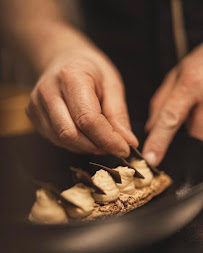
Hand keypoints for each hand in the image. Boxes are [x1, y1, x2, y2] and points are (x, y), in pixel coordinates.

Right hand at [26, 46, 137, 156]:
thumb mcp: (111, 84)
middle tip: (115, 146)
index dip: (108, 139)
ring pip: (63, 140)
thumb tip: (128, 142)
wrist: (63, 60)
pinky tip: (86, 135)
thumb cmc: (90, 70)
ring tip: (102, 138)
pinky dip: (76, 144)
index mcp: (70, 77)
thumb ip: (118, 114)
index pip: (87, 119)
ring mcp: (36, 105)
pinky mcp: (33, 116)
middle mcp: (48, 92)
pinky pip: (56, 139)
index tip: (125, 149)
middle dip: (97, 146)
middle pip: (71, 134)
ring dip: (87, 147)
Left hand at [143, 44, 202, 166]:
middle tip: (190, 116)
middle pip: (194, 134)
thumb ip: (162, 102)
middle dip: (188, 134)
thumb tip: (150, 127)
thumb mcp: (177, 74)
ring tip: (197, 108)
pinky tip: (200, 113)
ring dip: (198, 129)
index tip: (152, 158)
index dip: (159, 140)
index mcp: (190, 84)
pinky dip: (201, 126)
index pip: (170, 118)